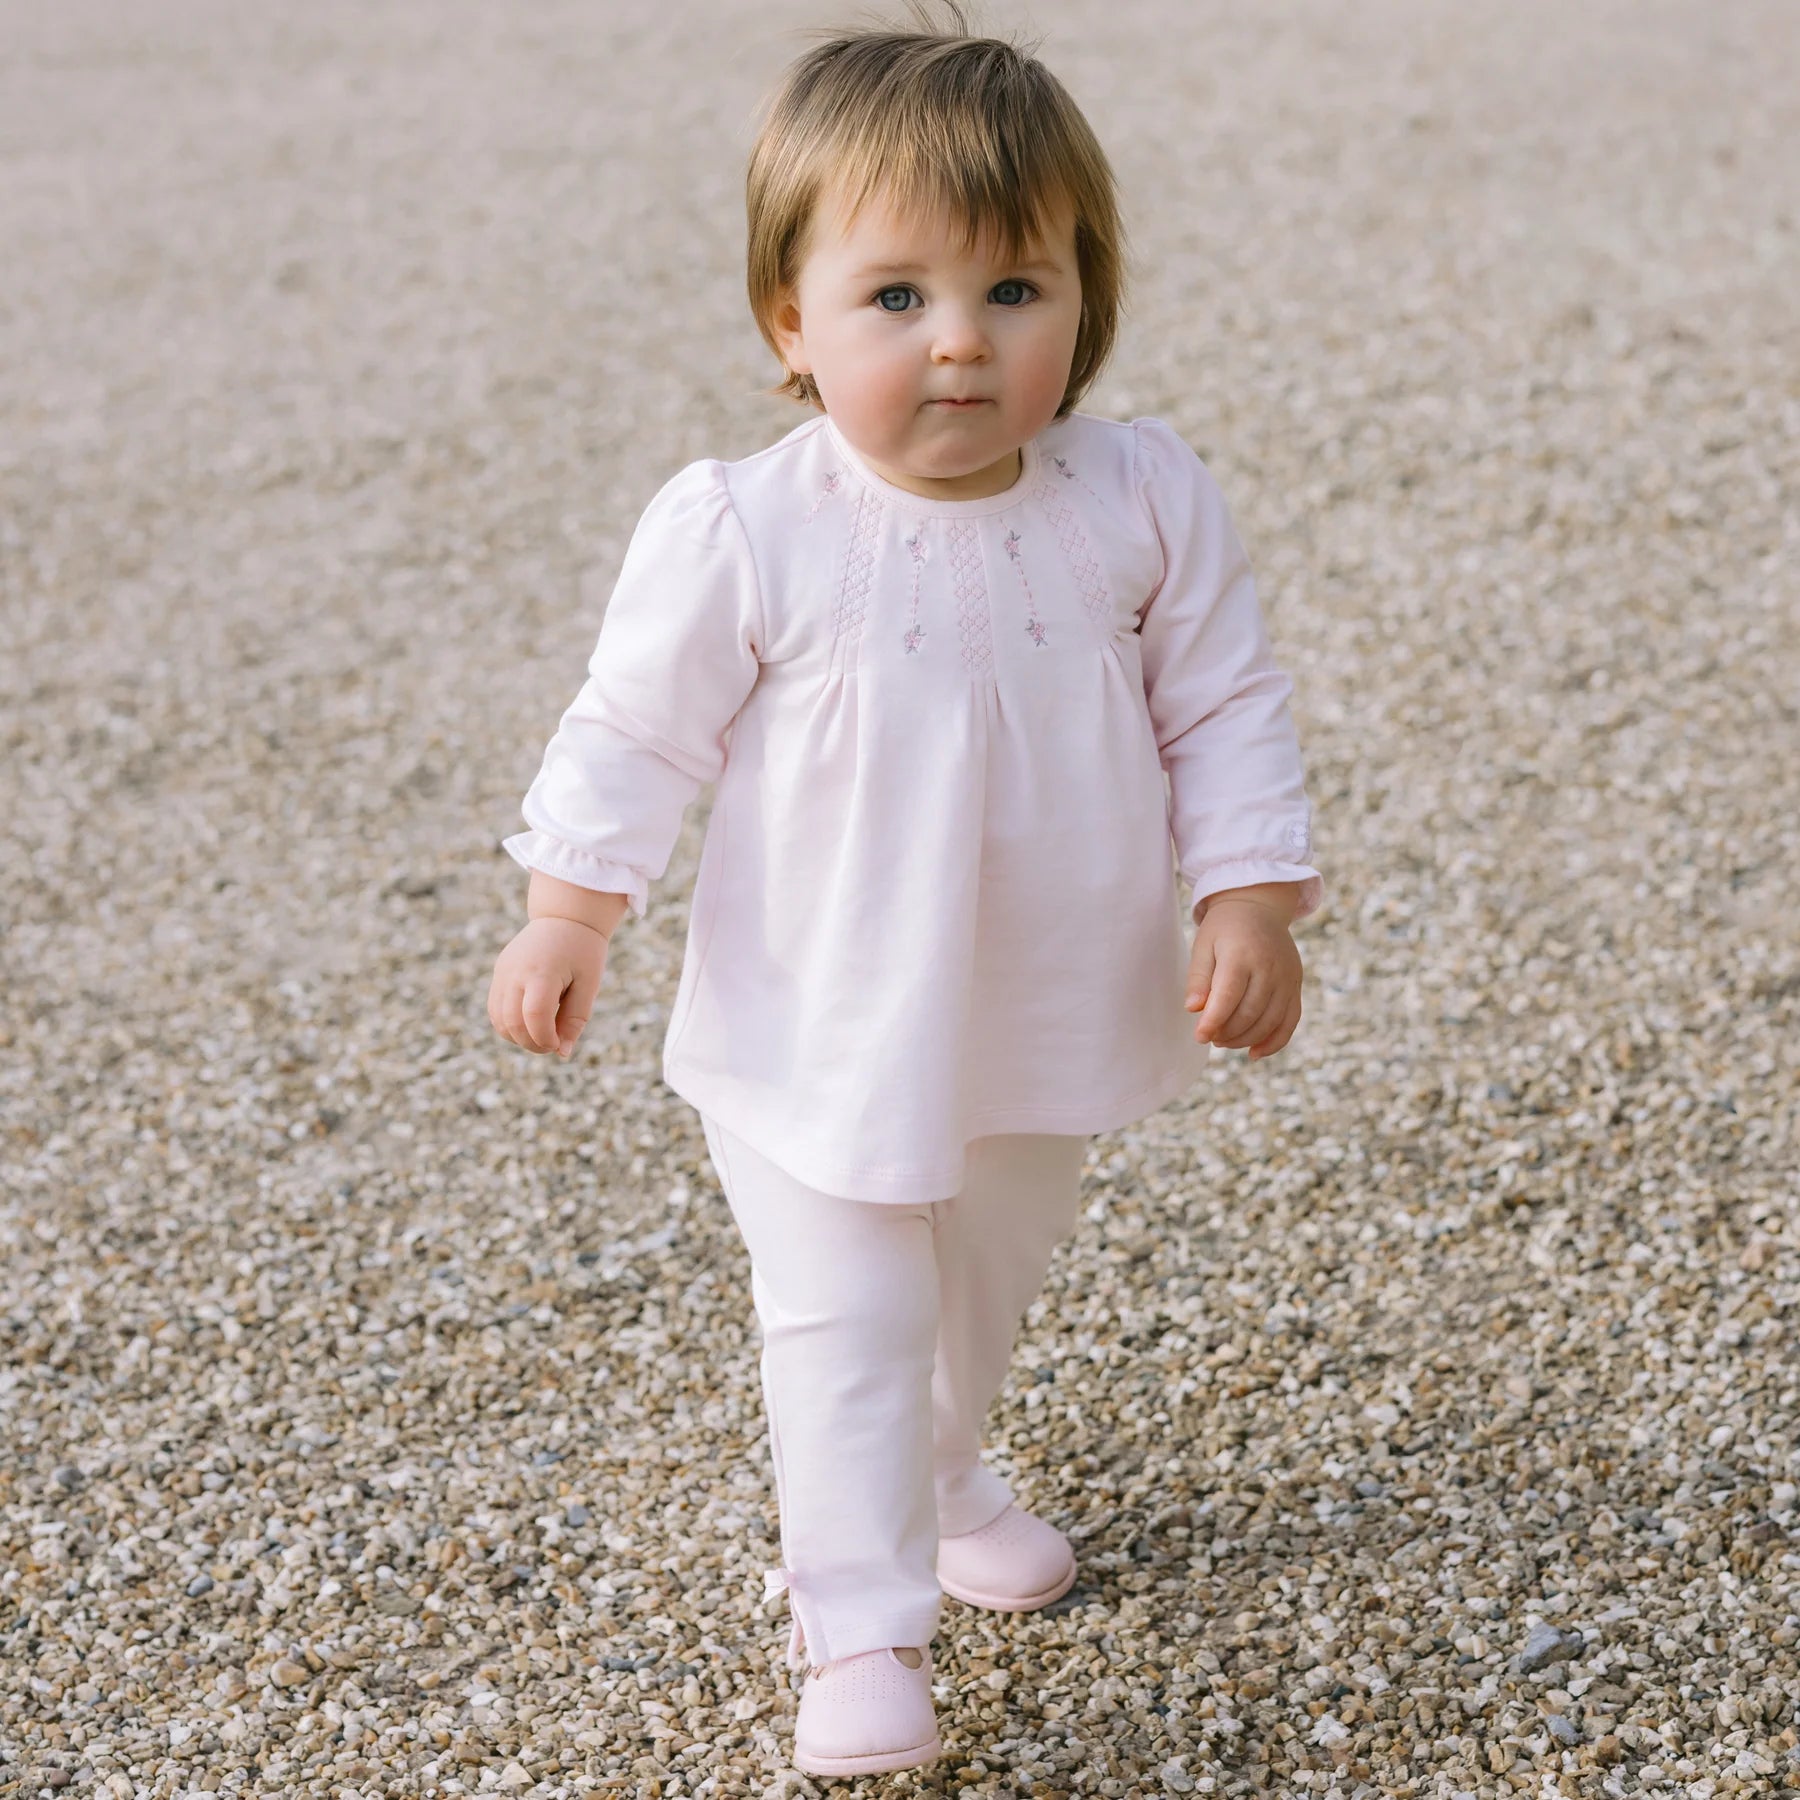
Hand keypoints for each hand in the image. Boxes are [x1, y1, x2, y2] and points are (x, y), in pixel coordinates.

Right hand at [487, 916, 609, 1059]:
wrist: (566, 916)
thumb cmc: (583, 951)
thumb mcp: (589, 985)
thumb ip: (575, 1019)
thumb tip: (562, 1054)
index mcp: (542, 972)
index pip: (534, 1017)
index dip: (544, 1039)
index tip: (558, 1045)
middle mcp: (516, 972)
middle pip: (512, 1022)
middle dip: (532, 1043)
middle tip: (552, 1046)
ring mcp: (503, 971)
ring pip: (498, 1020)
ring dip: (518, 1037)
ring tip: (542, 1035)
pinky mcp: (499, 972)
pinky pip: (495, 1008)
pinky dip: (509, 1024)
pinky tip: (530, 1024)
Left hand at [1184, 891, 1302, 1061]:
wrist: (1259, 906)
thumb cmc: (1224, 928)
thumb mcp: (1203, 945)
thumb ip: (1198, 978)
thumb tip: (1194, 1009)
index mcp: (1241, 954)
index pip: (1228, 996)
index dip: (1213, 1021)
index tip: (1199, 1036)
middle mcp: (1269, 967)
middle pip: (1250, 1013)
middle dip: (1227, 1033)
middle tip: (1210, 1037)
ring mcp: (1287, 977)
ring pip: (1270, 1021)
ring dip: (1246, 1039)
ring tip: (1225, 1041)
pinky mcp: (1296, 985)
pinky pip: (1290, 1021)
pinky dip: (1274, 1042)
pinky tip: (1255, 1053)